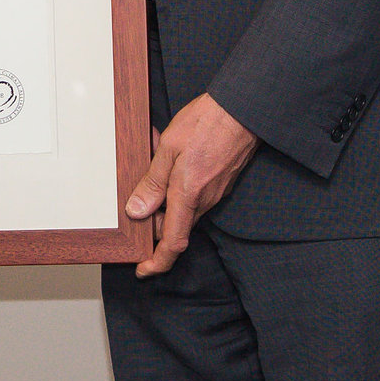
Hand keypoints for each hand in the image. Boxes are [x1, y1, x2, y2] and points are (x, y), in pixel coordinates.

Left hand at [124, 93, 257, 277]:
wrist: (242, 110)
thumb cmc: (206, 124)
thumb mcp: (168, 148)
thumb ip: (153, 182)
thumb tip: (137, 210)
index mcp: (188, 195)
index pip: (173, 242)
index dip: (157, 262)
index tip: (144, 270)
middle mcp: (204, 201)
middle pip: (175, 226)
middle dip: (154, 219)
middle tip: (138, 193)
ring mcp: (215, 193)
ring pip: (184, 209)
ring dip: (165, 198)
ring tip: (153, 163)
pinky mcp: (220, 183)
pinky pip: (194, 195)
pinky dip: (178, 187)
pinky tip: (170, 160)